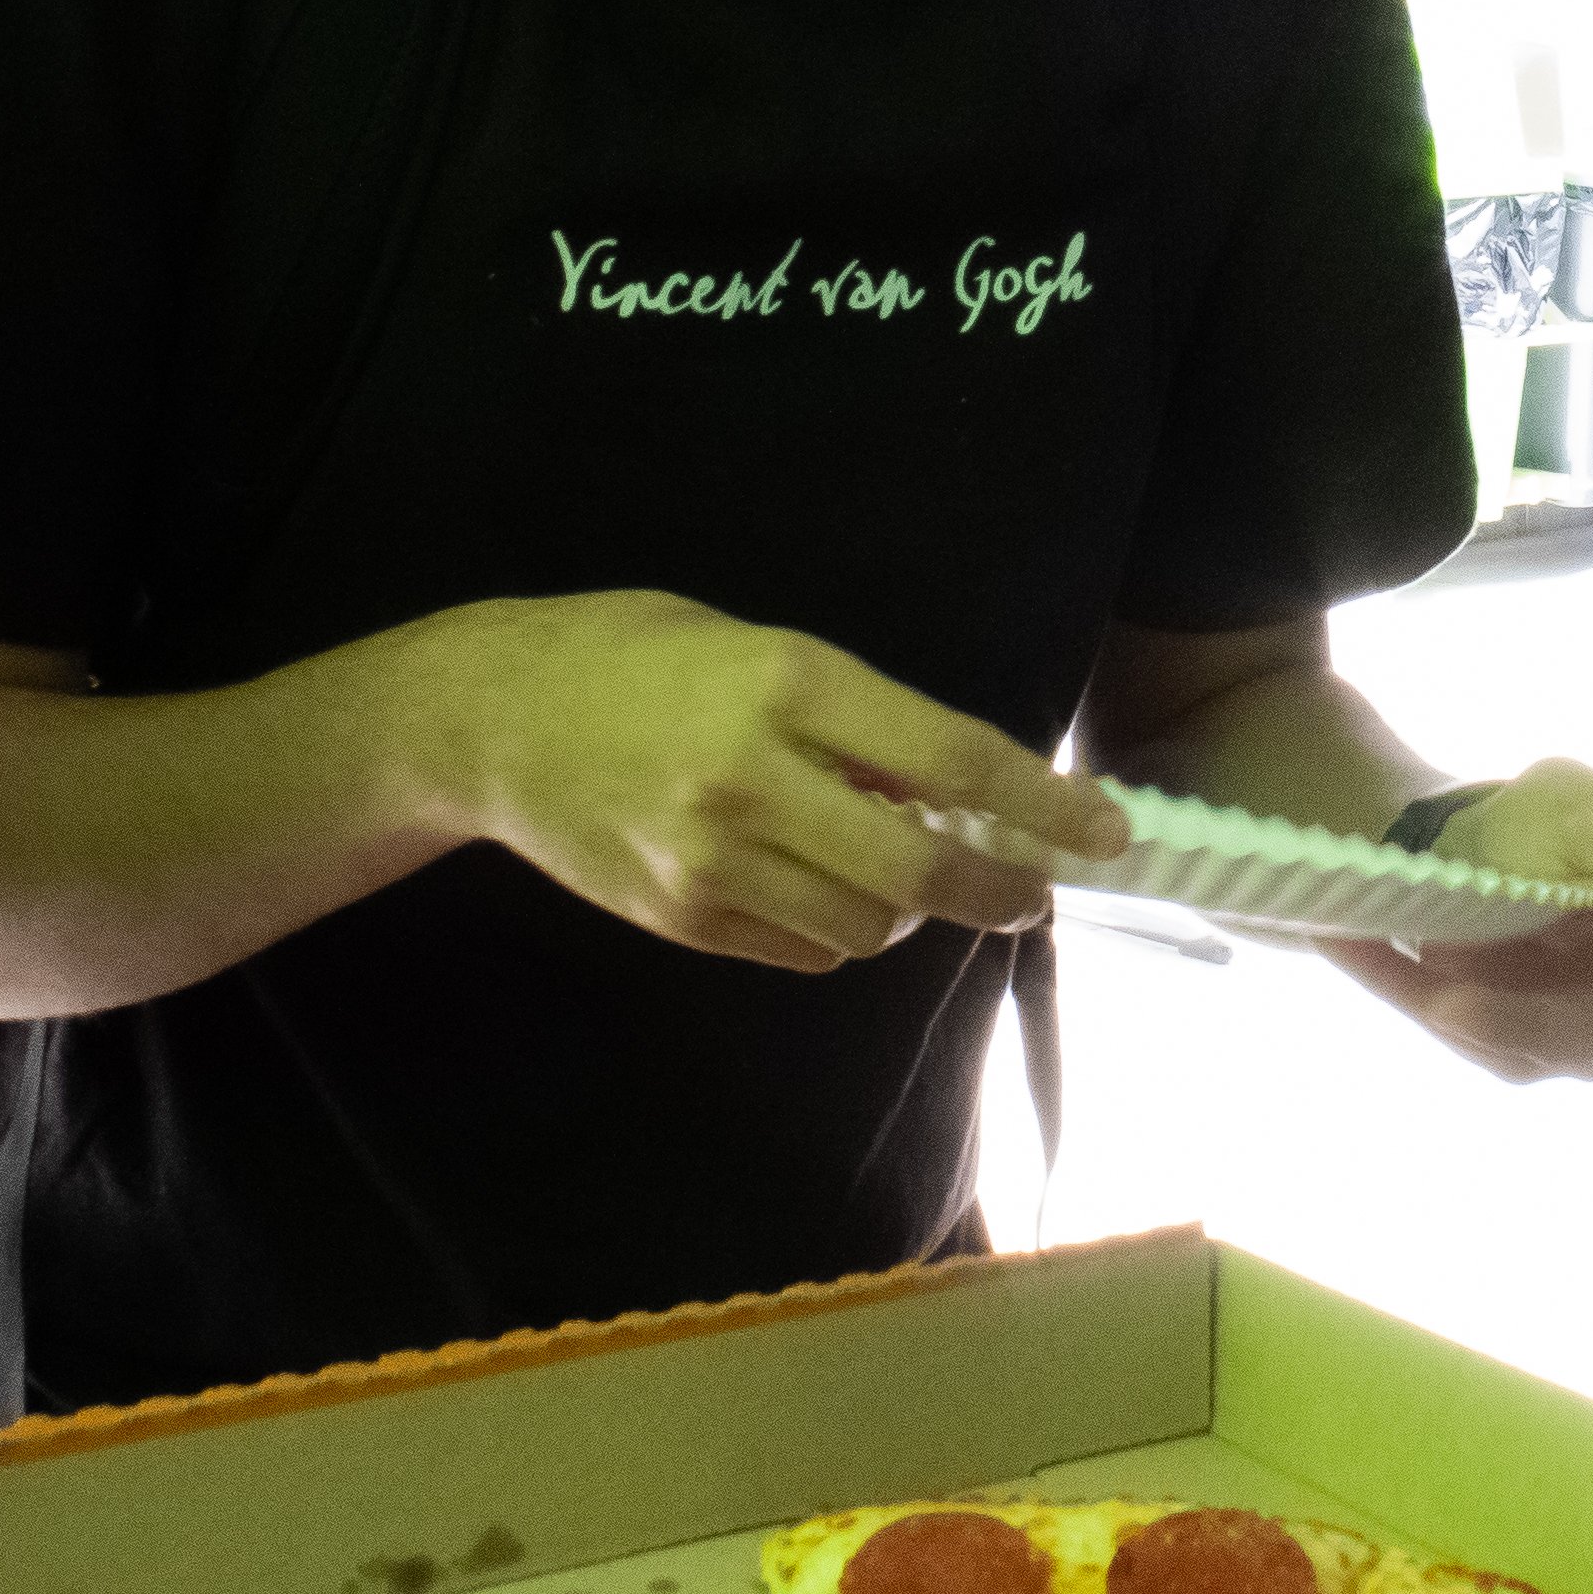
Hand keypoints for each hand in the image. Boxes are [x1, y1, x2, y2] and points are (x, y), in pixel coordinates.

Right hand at [413, 592, 1122, 971]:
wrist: (487, 719)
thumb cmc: (632, 655)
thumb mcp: (754, 644)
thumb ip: (852, 715)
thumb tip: (954, 787)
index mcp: (787, 682)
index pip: (951, 762)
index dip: (1042, 806)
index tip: (1104, 830)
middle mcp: (755, 777)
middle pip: (921, 871)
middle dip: (1001, 892)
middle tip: (1031, 892)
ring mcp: (713, 859)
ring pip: (867, 925)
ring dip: (910, 914)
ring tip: (902, 873)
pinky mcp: (681, 916)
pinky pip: (802, 949)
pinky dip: (837, 930)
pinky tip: (820, 887)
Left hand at [1306, 763, 1592, 1080]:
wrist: (1466, 832)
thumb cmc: (1553, 817)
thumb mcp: (1588, 802)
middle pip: (1586, 1041)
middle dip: (1518, 1022)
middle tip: (1452, 1004)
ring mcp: (1552, 1035)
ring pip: (1508, 1048)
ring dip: (1439, 1003)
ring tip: (1373, 944)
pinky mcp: (1480, 1032)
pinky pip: (1434, 1013)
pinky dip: (1385, 972)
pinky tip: (1334, 934)